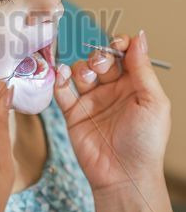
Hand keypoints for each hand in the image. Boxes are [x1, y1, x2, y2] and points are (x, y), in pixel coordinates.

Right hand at [54, 31, 170, 191]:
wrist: (124, 175)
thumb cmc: (145, 142)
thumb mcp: (153, 101)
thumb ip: (143, 68)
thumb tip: (139, 37)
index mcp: (134, 85)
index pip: (123, 54)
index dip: (119, 44)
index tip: (117, 44)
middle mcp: (112, 89)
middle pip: (100, 59)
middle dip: (99, 56)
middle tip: (102, 66)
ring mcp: (91, 100)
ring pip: (80, 71)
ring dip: (81, 68)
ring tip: (87, 80)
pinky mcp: (73, 112)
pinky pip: (62, 90)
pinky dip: (59, 79)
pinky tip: (62, 76)